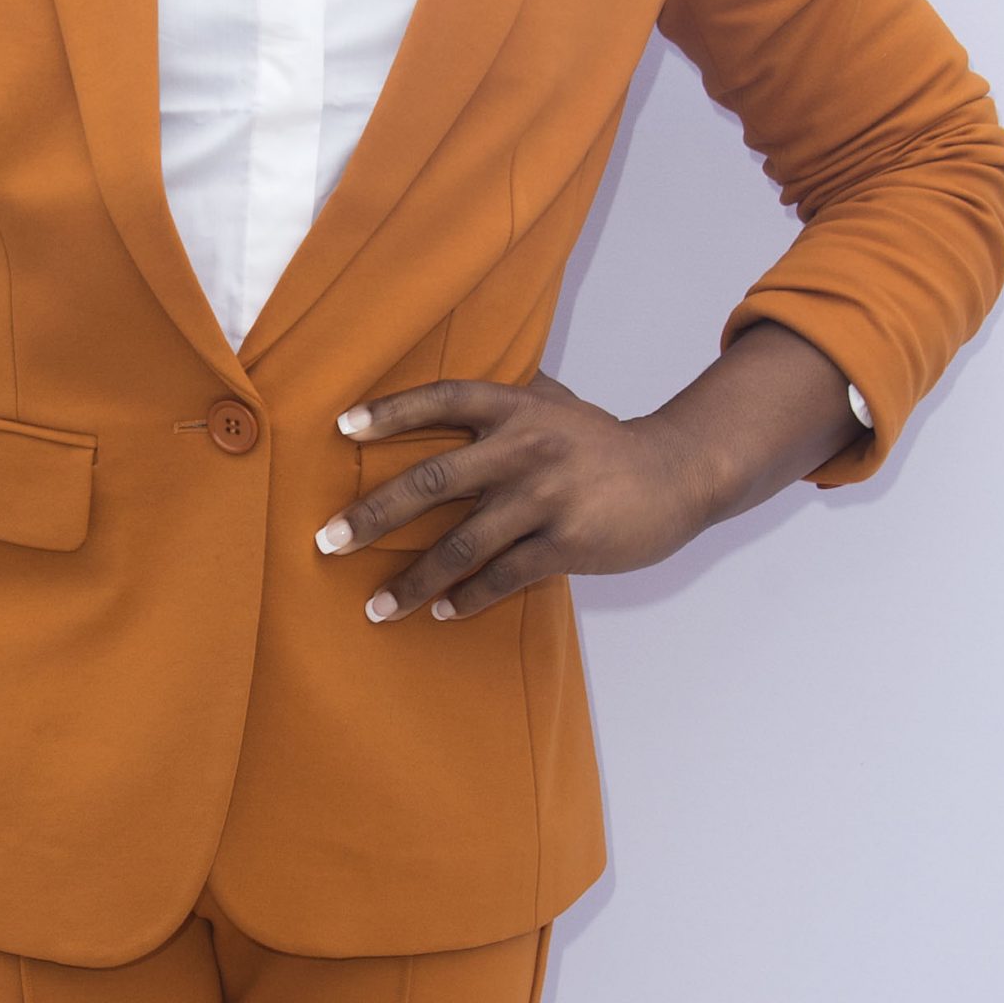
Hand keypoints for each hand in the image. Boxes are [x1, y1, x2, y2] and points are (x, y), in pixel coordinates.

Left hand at [319, 372, 716, 621]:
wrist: (677, 474)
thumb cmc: (600, 441)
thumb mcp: (555, 402)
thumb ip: (506, 396)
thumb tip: (445, 391)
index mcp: (517, 408)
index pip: (444, 398)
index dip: (392, 411)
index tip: (341, 428)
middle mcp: (525, 448)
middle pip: (433, 480)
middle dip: (373, 514)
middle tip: (326, 541)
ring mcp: (546, 498)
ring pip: (461, 545)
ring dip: (412, 581)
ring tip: (375, 608)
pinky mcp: (567, 543)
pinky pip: (503, 577)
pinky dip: (467, 598)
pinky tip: (441, 611)